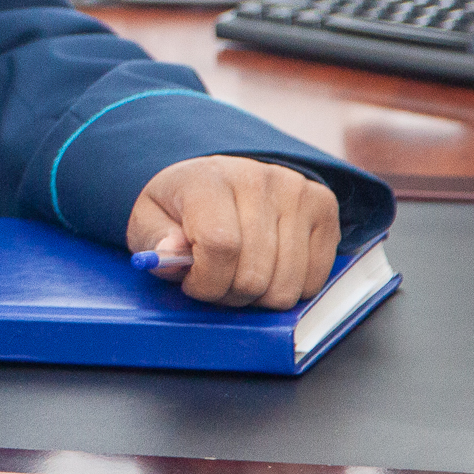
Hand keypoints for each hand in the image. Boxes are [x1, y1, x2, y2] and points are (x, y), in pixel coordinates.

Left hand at [127, 155, 339, 309]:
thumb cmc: (181, 206)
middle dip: (229, 293)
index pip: (220, 246)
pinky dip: (289, 287)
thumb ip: (156, 240)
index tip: (192, 282)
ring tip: (240, 273)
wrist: (216, 177)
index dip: (205, 281)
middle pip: (254, 275)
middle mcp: (259, 179)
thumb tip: (171, 253)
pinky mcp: (324, 207)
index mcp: (210, 179)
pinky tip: (269, 266)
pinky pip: (314, 280)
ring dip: (259, 296)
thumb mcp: (149, 220)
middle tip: (216, 279)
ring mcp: (297, 191)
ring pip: (286, 286)